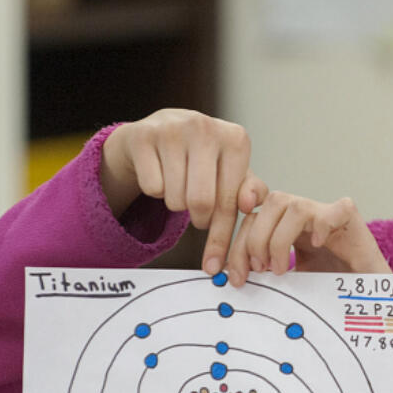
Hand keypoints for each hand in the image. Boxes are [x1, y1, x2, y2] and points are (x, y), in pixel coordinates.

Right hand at [99, 109, 267, 274]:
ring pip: (174, 197)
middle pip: (201, 202)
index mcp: (236, 140)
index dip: (222, 235)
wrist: (161, 131)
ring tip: (180, 185)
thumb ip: (248, 192)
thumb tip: (250, 205)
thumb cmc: (205, 159)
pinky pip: (151, 188)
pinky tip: (161, 173)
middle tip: (197, 213)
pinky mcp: (142, 135)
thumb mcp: (231, 172)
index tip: (215, 264)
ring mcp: (172, 129)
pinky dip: (155, 190)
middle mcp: (206, 128)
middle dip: (198, 218)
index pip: (231, 201)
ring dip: (176, 203)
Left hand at [227, 192, 390, 285]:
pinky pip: (336, 209)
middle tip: (257, 271)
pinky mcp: (352, 223)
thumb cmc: (331, 294)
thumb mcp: (288, 286)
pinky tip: (319, 246)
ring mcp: (328, 216)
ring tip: (282, 268)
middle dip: (253, 240)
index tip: (219, 267)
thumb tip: (226, 281)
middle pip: (268, 204)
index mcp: (286, 228)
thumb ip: (264, 277)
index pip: (252, 217)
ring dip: (278, 238)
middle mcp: (305, 218)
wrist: (370, 303)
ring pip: (292, 204)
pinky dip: (323, 225)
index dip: (235, 236)